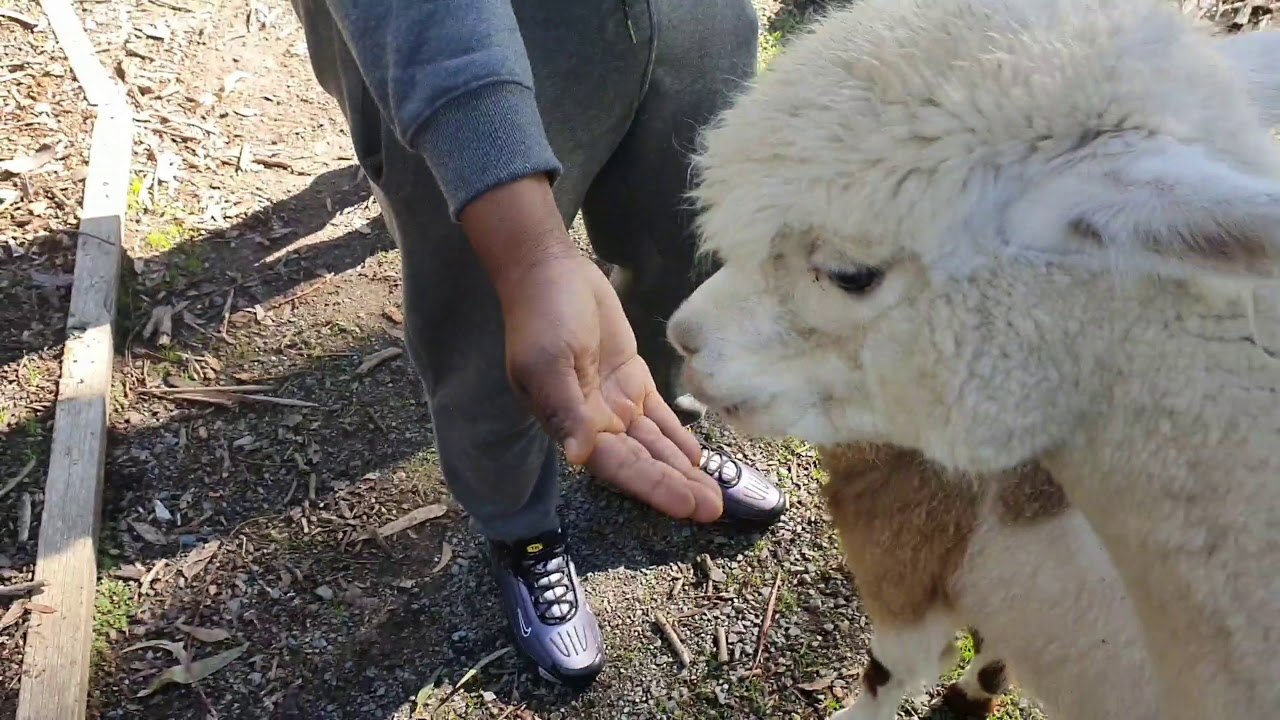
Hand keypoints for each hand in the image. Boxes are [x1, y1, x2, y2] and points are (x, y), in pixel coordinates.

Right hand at [495, 255, 723, 522]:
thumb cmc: (542, 317)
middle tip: (713, 510)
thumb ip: (565, 409)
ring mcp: (615, 401)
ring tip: (714, 496)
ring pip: (654, 444)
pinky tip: (698, 458)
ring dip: (682, 469)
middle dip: (676, 486)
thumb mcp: (548, 362)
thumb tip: (579, 455)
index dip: (653, 487)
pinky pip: (659, 416)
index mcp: (572, 424)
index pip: (619, 465)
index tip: (687, 506)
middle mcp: (596, 421)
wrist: (549, 272)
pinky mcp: (631, 378)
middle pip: (642, 462)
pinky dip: (677, 437)